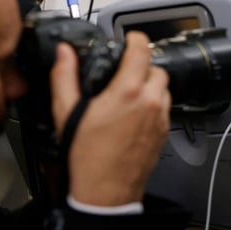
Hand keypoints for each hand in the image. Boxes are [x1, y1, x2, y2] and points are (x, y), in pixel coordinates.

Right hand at [50, 32, 170, 206]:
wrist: (106, 190)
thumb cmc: (88, 156)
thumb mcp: (67, 112)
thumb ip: (65, 77)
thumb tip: (64, 53)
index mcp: (128, 92)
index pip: (142, 50)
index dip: (136, 38)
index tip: (129, 39)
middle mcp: (150, 102)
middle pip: (157, 68)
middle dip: (142, 65)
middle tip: (125, 70)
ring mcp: (161, 118)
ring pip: (165, 88)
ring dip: (151, 84)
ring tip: (129, 92)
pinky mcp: (165, 132)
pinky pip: (166, 108)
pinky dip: (155, 103)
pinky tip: (135, 113)